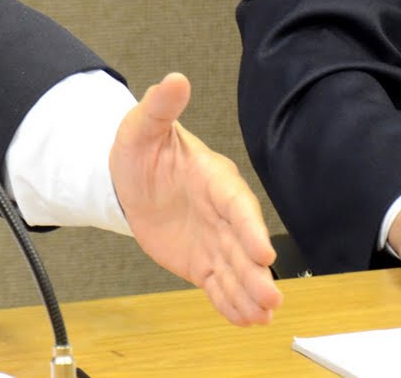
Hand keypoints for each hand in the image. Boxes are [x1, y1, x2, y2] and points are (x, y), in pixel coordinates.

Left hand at [109, 72, 282, 325]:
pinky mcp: (202, 262)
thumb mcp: (142, 126)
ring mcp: (214, 240)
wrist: (128, 178)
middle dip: (257, 270)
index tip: (263, 251)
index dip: (250, 229)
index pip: (237, 205)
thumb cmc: (142, 147)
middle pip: (244, 244)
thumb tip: (174, 78)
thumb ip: (160, 107)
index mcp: (214, 179)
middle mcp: (221, 213)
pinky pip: (219, 284)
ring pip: (235, 269)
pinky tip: (245, 321)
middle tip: (271, 295)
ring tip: (263, 315)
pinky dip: (230, 302)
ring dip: (249, 292)